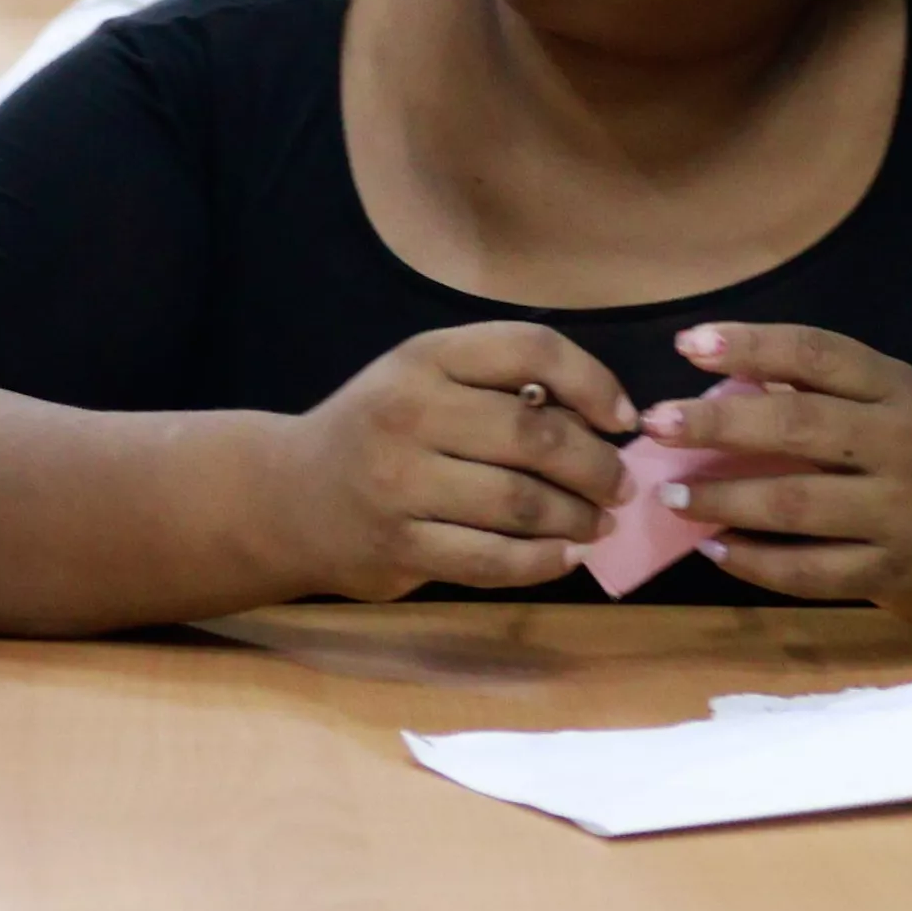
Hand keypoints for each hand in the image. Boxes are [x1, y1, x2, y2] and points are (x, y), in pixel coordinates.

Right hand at [279, 323, 634, 600]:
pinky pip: (492, 560)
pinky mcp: (400, 547)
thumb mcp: (425, 380)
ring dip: (578, 517)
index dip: (593, 381)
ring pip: (521, 503)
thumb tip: (602, 421)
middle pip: (535, 434)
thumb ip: (499, 385)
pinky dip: (542, 561)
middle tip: (621, 485)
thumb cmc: (379, 431)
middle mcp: (411, 412)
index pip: (531, 348)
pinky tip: (566, 557)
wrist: (289, 497)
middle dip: (597, 465)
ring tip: (600, 523)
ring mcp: (401, 484)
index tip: (622, 418)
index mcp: (426, 357)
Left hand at [635, 321, 911, 630]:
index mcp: (904, 392)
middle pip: (798, 425)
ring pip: (794, 504)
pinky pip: (808, 572)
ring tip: (671, 494)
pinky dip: (754, 561)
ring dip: (722, 498)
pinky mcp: (892, 575)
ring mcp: (899, 515)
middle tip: (656, 424)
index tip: (689, 344)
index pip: (819, 355)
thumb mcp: (905, 405)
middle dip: (716, 424)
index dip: (751, 344)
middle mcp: (903, 446)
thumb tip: (736, 375)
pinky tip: (714, 548)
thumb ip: (834, 391)